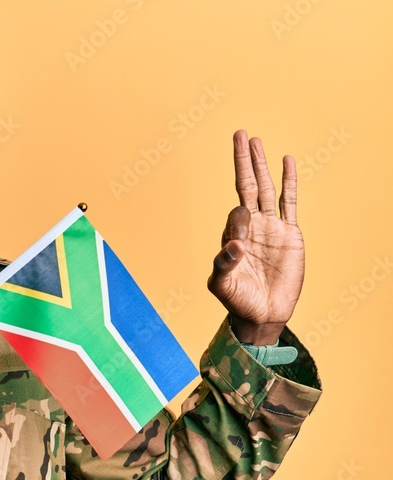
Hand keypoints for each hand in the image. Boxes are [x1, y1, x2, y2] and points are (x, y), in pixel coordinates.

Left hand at [207, 130, 304, 344]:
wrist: (263, 313)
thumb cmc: (237, 300)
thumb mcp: (222, 285)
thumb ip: (224, 264)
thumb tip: (234, 244)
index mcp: (232, 235)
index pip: (235, 215)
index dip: (239, 221)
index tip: (242, 244)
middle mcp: (250, 226)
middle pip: (246, 186)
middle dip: (242, 161)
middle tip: (239, 134)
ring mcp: (271, 227)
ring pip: (266, 188)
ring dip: (261, 164)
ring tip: (256, 140)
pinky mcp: (290, 233)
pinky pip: (290, 201)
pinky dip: (289, 181)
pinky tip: (286, 161)